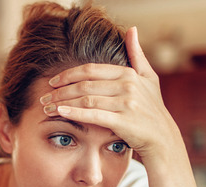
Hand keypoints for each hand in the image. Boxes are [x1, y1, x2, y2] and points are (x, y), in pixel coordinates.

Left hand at [39, 27, 184, 163]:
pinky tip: (60, 112)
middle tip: (43, 96)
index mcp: (128, 74)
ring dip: (62, 102)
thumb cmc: (152, 108)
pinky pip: (93, 114)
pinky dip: (74, 112)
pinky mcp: (123, 121)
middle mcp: (127, 85)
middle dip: (60, 90)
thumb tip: (131, 29)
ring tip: (46, 107)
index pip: (91, 69)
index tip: (52, 81)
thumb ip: (137, 54)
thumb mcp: (148, 78)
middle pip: (85, 84)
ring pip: (86, 98)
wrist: (162, 138)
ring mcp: (126, 103)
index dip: (68, 74)